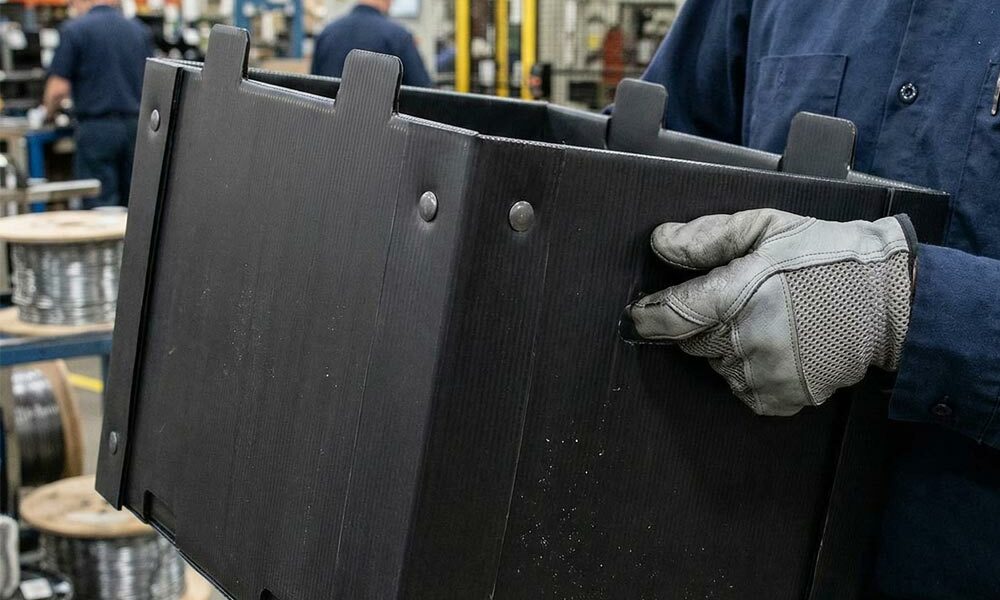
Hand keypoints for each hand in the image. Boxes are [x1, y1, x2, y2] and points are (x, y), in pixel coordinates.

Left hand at [627, 209, 915, 415]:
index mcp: (737, 295)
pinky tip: (779, 346)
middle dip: (703, 323)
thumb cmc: (825, 256)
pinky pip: (742, 388)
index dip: (649, 314)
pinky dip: (750, 370)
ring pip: (716, 364)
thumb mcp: (767, 228)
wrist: (888, 301)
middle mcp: (745, 340)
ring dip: (728, 346)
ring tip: (768, 321)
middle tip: (738, 302)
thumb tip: (661, 243)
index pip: (671, 315)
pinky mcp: (780, 398)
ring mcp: (763, 373)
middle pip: (692, 340)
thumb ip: (709, 237)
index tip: (640, 313)